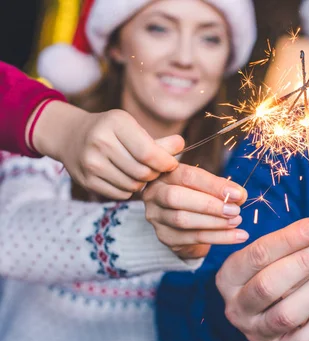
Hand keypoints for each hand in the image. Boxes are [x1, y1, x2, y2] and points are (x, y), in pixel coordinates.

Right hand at [31, 102, 182, 199]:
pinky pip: (120, 194)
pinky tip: (125, 178)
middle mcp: (100, 141)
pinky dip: (129, 190)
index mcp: (115, 123)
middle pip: (142, 171)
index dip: (165, 163)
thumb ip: (159, 141)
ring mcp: (90, 162)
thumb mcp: (133, 128)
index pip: (149, 152)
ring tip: (139, 172)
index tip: (171, 164)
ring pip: (133, 185)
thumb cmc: (111, 131)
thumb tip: (182, 145)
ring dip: (142, 183)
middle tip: (155, 169)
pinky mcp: (86, 180)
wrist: (71, 136)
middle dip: (154, 174)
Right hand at [143, 164, 248, 258]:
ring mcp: (157, 217)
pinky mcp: (165, 236)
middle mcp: (155, 194)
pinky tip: (237, 236)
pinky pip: (192, 238)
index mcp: (167, 174)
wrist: (186, 221)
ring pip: (183, 220)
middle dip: (209, 205)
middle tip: (235, 210)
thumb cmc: (198, 195)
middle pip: (176, 198)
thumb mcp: (207, 185)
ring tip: (237, 221)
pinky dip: (218, 238)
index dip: (214, 185)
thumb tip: (239, 195)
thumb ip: (221, 187)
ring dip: (215, 222)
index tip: (238, 194)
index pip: (188, 176)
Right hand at [216, 217, 308, 340]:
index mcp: (229, 278)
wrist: (258, 315)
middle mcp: (237, 308)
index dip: (290, 239)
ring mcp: (255, 333)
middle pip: (268, 286)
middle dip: (303, 262)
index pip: (257, 255)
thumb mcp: (272, 254)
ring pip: (287, 315)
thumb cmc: (268, 274)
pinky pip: (304, 340)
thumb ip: (295, 239)